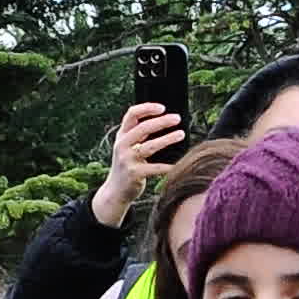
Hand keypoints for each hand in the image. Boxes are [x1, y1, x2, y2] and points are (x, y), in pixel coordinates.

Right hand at [90, 101, 184, 228]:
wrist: (116, 191)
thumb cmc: (128, 165)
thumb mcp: (128, 147)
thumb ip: (140, 134)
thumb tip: (165, 120)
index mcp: (122, 135)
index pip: (132, 114)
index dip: (147, 108)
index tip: (163, 107)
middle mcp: (122, 145)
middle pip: (143, 128)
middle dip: (162, 121)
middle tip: (177, 119)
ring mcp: (127, 160)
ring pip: (150, 146)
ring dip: (167, 139)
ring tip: (181, 134)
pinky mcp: (134, 174)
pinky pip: (156, 168)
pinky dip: (169, 165)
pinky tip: (181, 163)